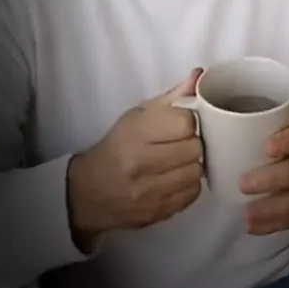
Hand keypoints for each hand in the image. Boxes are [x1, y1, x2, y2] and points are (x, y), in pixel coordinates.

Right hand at [67, 68, 203, 245]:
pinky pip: (191, 195)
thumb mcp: (139, 115)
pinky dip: (189, 185)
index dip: (189, 122)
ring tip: (181, 161)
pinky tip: (177, 178)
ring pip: (195, 172)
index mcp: (137, 132)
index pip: (185, 123)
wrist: (88, 190)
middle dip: (193, 144)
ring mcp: (148, 191)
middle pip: (194, 149)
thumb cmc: (118, 145)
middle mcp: (141, 162)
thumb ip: (173, 96)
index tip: (182, 124)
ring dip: (193, 165)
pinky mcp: (156, 213)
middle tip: (183, 143)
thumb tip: (199, 74)